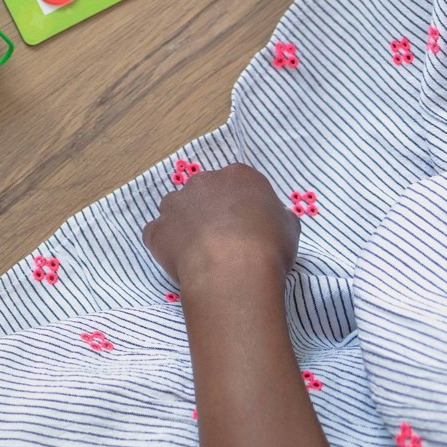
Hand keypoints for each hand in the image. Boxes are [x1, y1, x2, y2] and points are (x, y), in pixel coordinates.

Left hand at [143, 162, 298, 290]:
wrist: (234, 270)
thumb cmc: (269, 247)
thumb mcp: (290, 229)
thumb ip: (279, 218)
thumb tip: (276, 219)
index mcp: (238, 176)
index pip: (237, 184)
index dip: (240, 207)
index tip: (246, 227)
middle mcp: (203, 182)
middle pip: (204, 193)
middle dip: (210, 212)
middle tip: (223, 241)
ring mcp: (175, 204)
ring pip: (176, 209)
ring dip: (184, 225)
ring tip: (200, 253)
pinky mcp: (157, 230)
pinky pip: (157, 235)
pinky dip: (165, 246)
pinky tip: (180, 263)